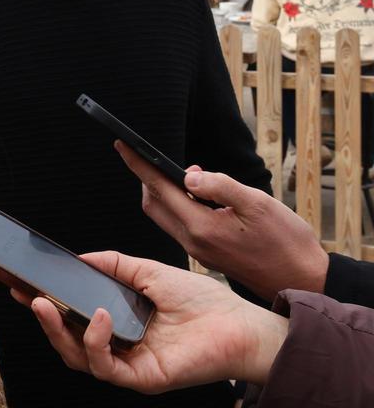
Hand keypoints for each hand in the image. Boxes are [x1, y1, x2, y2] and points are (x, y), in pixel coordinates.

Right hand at [25, 251, 287, 392]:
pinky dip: (97, 342)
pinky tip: (99, 318)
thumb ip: (114, 264)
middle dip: (44, 321)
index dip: (47, 305)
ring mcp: (129, 364)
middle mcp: (119, 346)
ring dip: (60, 333)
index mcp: (118, 322)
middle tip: (28, 296)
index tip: (22, 286)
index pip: (73, 318)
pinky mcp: (142, 378)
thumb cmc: (202, 300)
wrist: (240, 324)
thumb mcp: (149, 271)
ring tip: (51, 305)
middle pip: (68, 342)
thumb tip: (80, 258)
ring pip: (79, 358)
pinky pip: (107, 367)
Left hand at [115, 142, 327, 300]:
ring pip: (165, 216)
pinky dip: (180, 205)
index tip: (122, 145)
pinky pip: (181, 225)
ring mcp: (198, 250)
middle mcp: (193, 242)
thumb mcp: (257, 204)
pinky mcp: (207, 254)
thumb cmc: (286, 241)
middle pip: (154, 204)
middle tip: (152, 156)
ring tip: (185, 174)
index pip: (159, 189)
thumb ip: (221, 186)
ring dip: (165, 192)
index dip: (139, 165)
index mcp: (202, 227)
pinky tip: (198, 195)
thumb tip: (189, 175)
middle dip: (147, 178)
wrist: (302, 280)